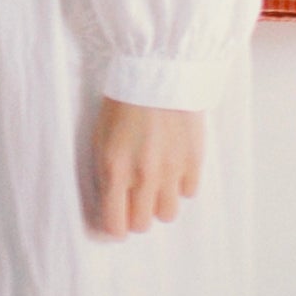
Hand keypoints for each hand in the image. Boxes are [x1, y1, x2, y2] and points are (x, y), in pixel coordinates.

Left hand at [89, 97, 202, 238]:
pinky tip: (174, 165)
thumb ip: (106, 175)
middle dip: (137, 215)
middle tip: (136, 197)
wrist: (158, 69)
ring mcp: (171, 169)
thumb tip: (111, 206)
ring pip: (168, 214)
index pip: (115, 226)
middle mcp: (143, 176)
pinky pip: (189, 193)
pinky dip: (181, 185)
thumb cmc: (123, 101)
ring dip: (161, 202)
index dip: (115, 226)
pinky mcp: (194, 159)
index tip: (117, 218)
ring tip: (157, 181)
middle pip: (142, 224)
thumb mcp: (101, 137)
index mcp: (115, 170)